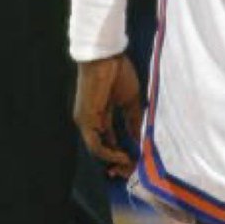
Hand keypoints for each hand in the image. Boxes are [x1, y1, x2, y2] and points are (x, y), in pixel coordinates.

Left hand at [74, 53, 142, 178]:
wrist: (106, 56)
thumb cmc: (118, 73)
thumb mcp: (130, 100)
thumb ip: (133, 119)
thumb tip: (139, 137)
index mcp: (101, 115)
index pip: (108, 140)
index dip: (120, 152)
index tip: (134, 158)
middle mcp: (91, 121)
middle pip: (102, 148)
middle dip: (117, 160)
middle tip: (131, 167)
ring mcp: (86, 122)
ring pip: (97, 150)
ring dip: (114, 159)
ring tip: (129, 162)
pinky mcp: (85, 120)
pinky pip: (95, 144)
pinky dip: (108, 152)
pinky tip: (122, 154)